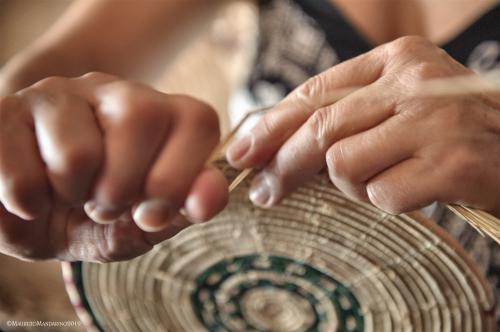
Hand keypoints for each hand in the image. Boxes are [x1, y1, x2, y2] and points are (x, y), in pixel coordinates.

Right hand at [0, 72, 227, 260]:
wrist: (27, 218)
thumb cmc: (93, 218)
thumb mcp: (142, 225)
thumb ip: (181, 209)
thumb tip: (212, 197)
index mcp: (160, 116)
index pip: (198, 119)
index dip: (183, 175)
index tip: (154, 213)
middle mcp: (114, 92)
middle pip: (142, 116)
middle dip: (123, 188)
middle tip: (104, 205)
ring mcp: (60, 94)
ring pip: (79, 151)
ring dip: (72, 195)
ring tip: (67, 194)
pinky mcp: (6, 110)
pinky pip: (22, 169)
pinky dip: (27, 202)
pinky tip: (31, 195)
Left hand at [227, 36, 499, 216]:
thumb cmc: (451, 133)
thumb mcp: (400, 106)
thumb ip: (348, 115)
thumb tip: (275, 145)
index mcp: (398, 58)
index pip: (314, 92)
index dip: (270, 125)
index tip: (242, 152)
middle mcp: (415, 81)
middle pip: (319, 128)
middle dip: (282, 166)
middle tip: (265, 193)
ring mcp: (434, 120)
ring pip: (343, 164)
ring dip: (353, 186)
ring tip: (387, 180)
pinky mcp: (452, 163)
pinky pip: (381, 194)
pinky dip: (388, 202)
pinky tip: (416, 192)